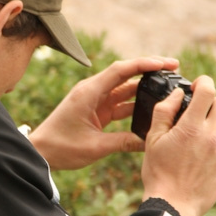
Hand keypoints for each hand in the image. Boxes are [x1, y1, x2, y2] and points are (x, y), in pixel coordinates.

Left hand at [29, 56, 179, 170]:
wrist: (41, 152)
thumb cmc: (61, 147)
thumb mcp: (95, 146)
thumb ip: (123, 142)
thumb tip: (149, 141)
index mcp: (89, 92)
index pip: (121, 70)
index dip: (144, 64)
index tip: (164, 63)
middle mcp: (93, 91)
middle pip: (126, 74)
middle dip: (150, 70)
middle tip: (174, 67)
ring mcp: (95, 100)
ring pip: (125, 88)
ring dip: (145, 87)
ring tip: (169, 85)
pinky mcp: (97, 110)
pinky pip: (120, 102)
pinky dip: (135, 104)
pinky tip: (152, 106)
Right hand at [141, 75, 215, 215]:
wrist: (173, 206)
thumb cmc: (158, 173)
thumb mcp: (152, 140)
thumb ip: (164, 112)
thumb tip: (177, 94)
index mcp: (192, 128)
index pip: (208, 91)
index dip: (203, 82)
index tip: (196, 87)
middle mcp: (212, 137)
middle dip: (212, 101)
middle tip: (197, 110)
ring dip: (209, 126)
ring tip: (189, 143)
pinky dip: (210, 146)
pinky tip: (194, 160)